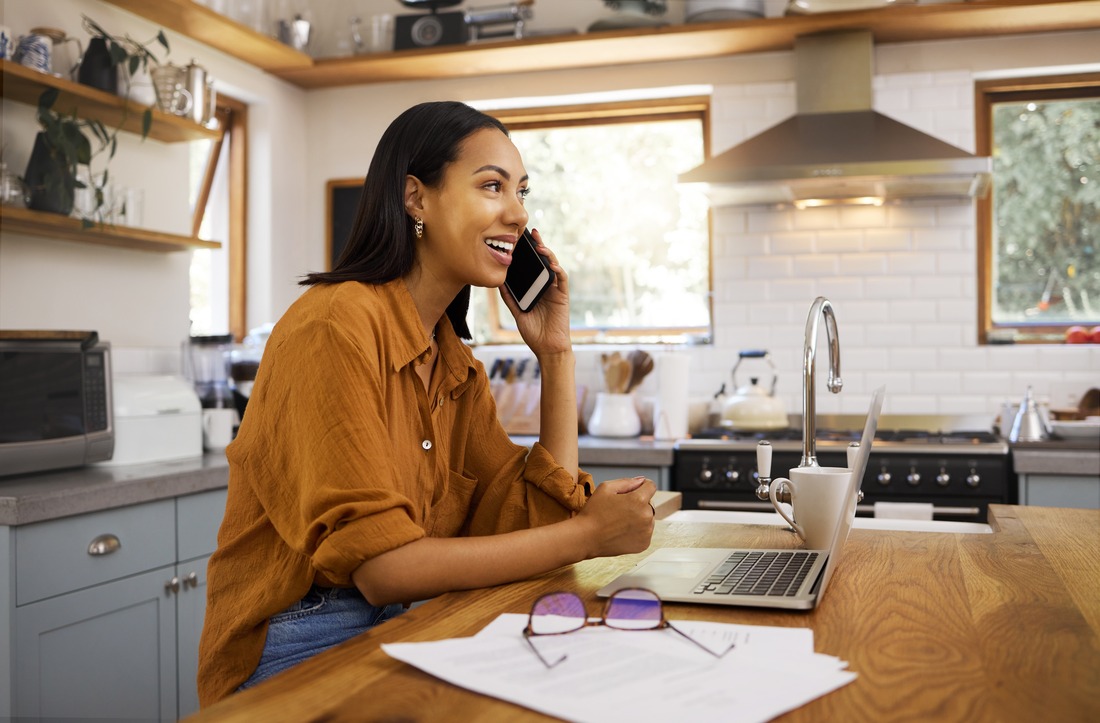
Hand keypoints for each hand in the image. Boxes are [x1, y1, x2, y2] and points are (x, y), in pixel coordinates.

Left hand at [500, 229, 571, 356]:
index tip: (518, 241)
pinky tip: (551, 263)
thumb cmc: (533, 332)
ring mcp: (555, 290)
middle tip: (531, 233)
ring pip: (553, 266)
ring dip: (548, 254)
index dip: (527, 253)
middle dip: (539, 246)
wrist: (547, 348)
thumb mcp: (517, 312)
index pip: (532, 267)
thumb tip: (498, 282)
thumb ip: (509, 297)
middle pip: (543, 262)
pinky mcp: (563, 296)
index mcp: (535, 288)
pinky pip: (562, 279)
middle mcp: (546, 286)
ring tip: (539, 245)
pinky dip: (557, 270)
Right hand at [575, 476, 655, 557]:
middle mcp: (647, 516)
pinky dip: (637, 530)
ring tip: (620, 521)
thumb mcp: (606, 488)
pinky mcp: (644, 544)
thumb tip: (641, 480)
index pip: (651, 486)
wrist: (586, 538)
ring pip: (648, 518)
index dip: (642, 486)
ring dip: (639, 517)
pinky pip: (645, 532)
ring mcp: (646, 532)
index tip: (633, 490)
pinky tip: (622, 531)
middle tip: (620, 508)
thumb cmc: (593, 512)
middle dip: (639, 502)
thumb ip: (627, 481)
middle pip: (650, 503)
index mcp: (638, 500)